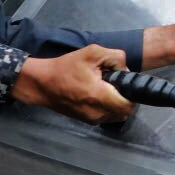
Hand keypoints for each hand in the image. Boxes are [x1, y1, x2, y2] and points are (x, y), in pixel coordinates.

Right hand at [9, 45, 133, 124]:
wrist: (42, 83)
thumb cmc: (66, 67)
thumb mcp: (92, 52)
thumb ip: (116, 57)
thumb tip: (126, 70)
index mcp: (100, 97)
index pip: (129, 105)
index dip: (132, 94)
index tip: (124, 83)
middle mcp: (98, 113)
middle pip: (125, 112)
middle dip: (125, 99)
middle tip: (115, 85)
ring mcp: (92, 120)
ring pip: (116, 116)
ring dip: (116, 104)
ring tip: (106, 90)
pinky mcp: (86, 121)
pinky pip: (105, 117)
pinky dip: (107, 108)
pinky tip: (97, 96)